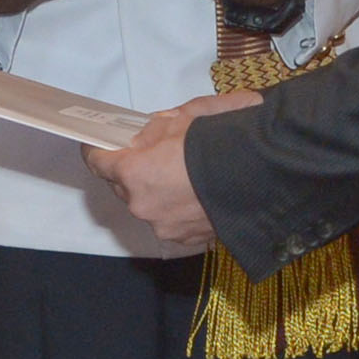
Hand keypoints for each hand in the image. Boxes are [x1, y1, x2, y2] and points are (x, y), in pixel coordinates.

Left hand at [82, 90, 262, 252]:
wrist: (262, 172)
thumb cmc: (219, 141)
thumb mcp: (183, 118)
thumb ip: (154, 128)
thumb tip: (144, 135)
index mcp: (134, 172)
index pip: (97, 162)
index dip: (96, 150)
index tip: (97, 144)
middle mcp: (142, 204)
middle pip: (122, 185)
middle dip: (131, 170)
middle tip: (149, 155)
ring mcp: (164, 226)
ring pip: (147, 205)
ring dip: (155, 191)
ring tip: (180, 175)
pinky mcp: (187, 240)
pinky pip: (171, 221)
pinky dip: (177, 209)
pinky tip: (196, 194)